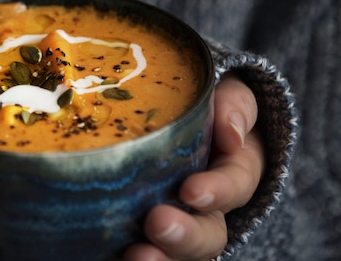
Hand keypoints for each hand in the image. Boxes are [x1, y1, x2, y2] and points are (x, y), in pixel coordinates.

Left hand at [123, 73, 263, 260]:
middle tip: (157, 223)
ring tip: (135, 256)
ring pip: (175, 252)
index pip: (234, 186)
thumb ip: (235, 107)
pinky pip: (136, 249)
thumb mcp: (227, 95)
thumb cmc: (204, 103)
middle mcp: (207, 207)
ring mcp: (175, 221)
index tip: (191, 190)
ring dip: (159, 258)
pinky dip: (122, 257)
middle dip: (185, 236)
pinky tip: (105, 254)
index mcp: (234, 172)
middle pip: (207, 234)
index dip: (217, 192)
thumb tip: (231, 137)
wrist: (174, 112)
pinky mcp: (139, 229)